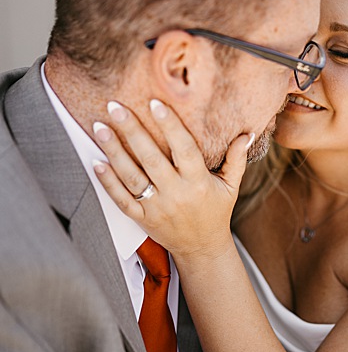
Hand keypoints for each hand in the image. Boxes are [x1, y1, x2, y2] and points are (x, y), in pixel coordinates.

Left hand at [91, 99, 250, 259]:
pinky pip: (121, 199)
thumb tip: (247, 134)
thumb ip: (236, 160)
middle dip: (132, 130)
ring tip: (100, 127)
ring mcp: (157, 207)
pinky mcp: (142, 218)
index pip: (184, 149)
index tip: (155, 103)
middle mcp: (177, 194)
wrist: (202, 248)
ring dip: (113, 151)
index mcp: (199, 182)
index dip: (170, 125)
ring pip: (132, 176)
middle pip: (151, 158)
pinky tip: (96, 162)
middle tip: (115, 106)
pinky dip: (107, 181)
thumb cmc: (216, 212)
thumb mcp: (231, 186)